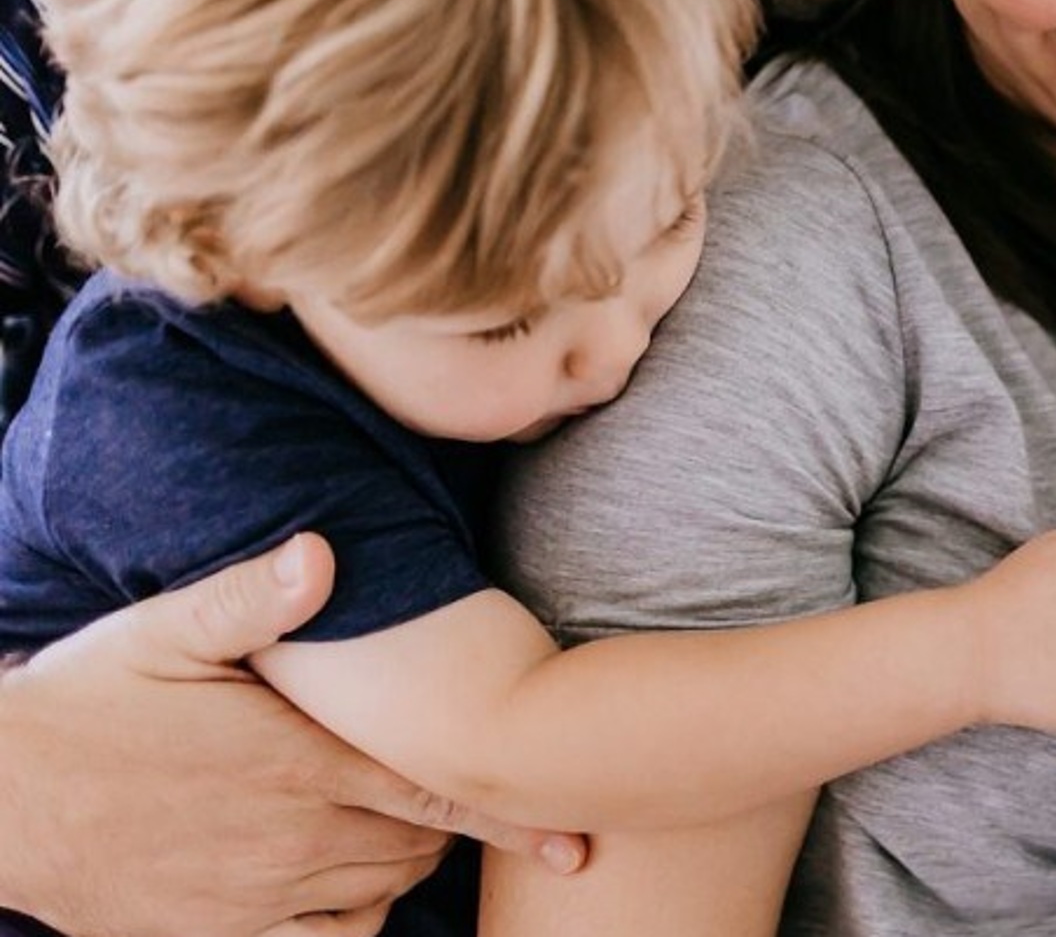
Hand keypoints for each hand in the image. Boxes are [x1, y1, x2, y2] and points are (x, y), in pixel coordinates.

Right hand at [0, 533, 584, 936]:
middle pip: (418, 844)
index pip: (434, 787)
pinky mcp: (221, 933)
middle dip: (456, 824)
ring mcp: (258, 894)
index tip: (575, 829)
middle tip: (475, 794)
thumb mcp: (161, 633)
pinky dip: (355, 922)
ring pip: (380, 893)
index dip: (511, 809)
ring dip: (410, 865)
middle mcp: (291, 836)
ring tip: (414, 831)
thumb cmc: (84, 705)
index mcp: (295, 760)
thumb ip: (251, 601)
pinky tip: (355, 889)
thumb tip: (323, 551)